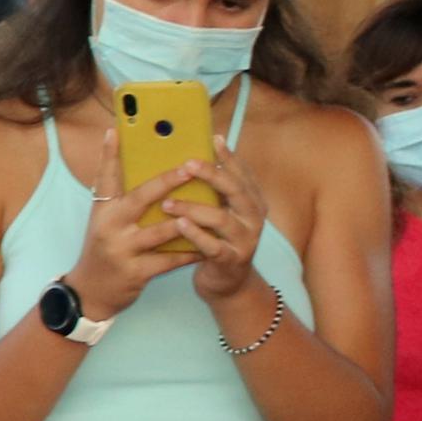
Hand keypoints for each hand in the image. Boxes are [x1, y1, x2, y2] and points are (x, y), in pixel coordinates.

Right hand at [71, 140, 204, 319]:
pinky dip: (190, 251)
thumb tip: (134, 164)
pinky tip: (208, 245)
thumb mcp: (104, 220)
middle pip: (140, 198)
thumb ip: (119, 196)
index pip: (105, 177)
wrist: (91, 291)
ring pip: (161, 230)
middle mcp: (109, 227)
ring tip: (212, 207)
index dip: (110, 154)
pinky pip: (170, 259)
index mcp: (102, 211)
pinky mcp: (136, 272)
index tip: (117, 130)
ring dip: (188, 219)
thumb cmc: (105, 248)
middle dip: (166, 182)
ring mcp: (122, 250)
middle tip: (190, 167)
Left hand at [166, 152, 275, 301]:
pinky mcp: (230, 261)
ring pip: (221, 219)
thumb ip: (211, 191)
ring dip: (194, 208)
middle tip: (186, 164)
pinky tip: (179, 226)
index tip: (212, 138)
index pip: (242, 173)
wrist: (226, 283)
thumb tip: (187, 158)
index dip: (228, 156)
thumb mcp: (219, 212)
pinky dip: (196, 235)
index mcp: (251, 201)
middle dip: (212, 175)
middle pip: (236, 190)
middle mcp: (253, 217)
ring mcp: (244, 240)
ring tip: (168, 202)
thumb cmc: (216, 239)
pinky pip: (213, 246)